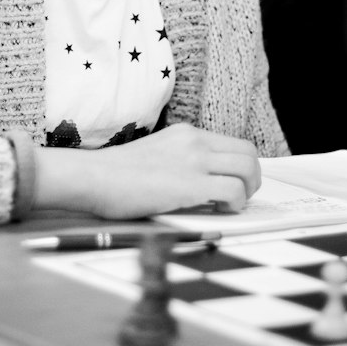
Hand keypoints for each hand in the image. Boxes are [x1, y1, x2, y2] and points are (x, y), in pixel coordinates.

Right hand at [34, 123, 261, 219]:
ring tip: (232, 206)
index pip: (234, 144)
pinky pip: (234, 191)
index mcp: (187, 133)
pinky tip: (221, 212)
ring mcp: (194, 159)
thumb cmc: (116, 175)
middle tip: (241, 197)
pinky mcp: (191, 183)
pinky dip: (236, 204)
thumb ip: (181, 162)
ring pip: (247, 169)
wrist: (93, 176)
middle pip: (248, 153)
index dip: (242, 167)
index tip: (235, 185)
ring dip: (248, 191)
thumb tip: (204, 185)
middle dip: (253, 178)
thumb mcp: (156, 155)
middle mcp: (195, 141)